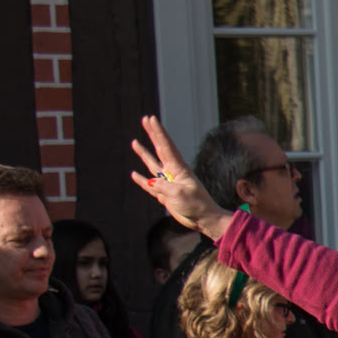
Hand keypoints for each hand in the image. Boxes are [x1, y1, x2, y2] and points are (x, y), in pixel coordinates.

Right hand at [130, 116, 234, 238]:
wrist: (203, 219)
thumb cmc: (196, 205)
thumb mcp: (179, 194)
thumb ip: (162, 186)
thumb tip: (149, 181)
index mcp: (179, 169)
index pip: (166, 146)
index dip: (158, 132)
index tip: (151, 119)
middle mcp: (172, 173)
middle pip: (159, 150)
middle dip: (152, 134)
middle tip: (145, 120)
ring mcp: (168, 183)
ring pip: (152, 165)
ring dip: (144, 154)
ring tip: (135, 142)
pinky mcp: (165, 195)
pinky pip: (149, 185)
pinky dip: (141, 180)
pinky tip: (134, 174)